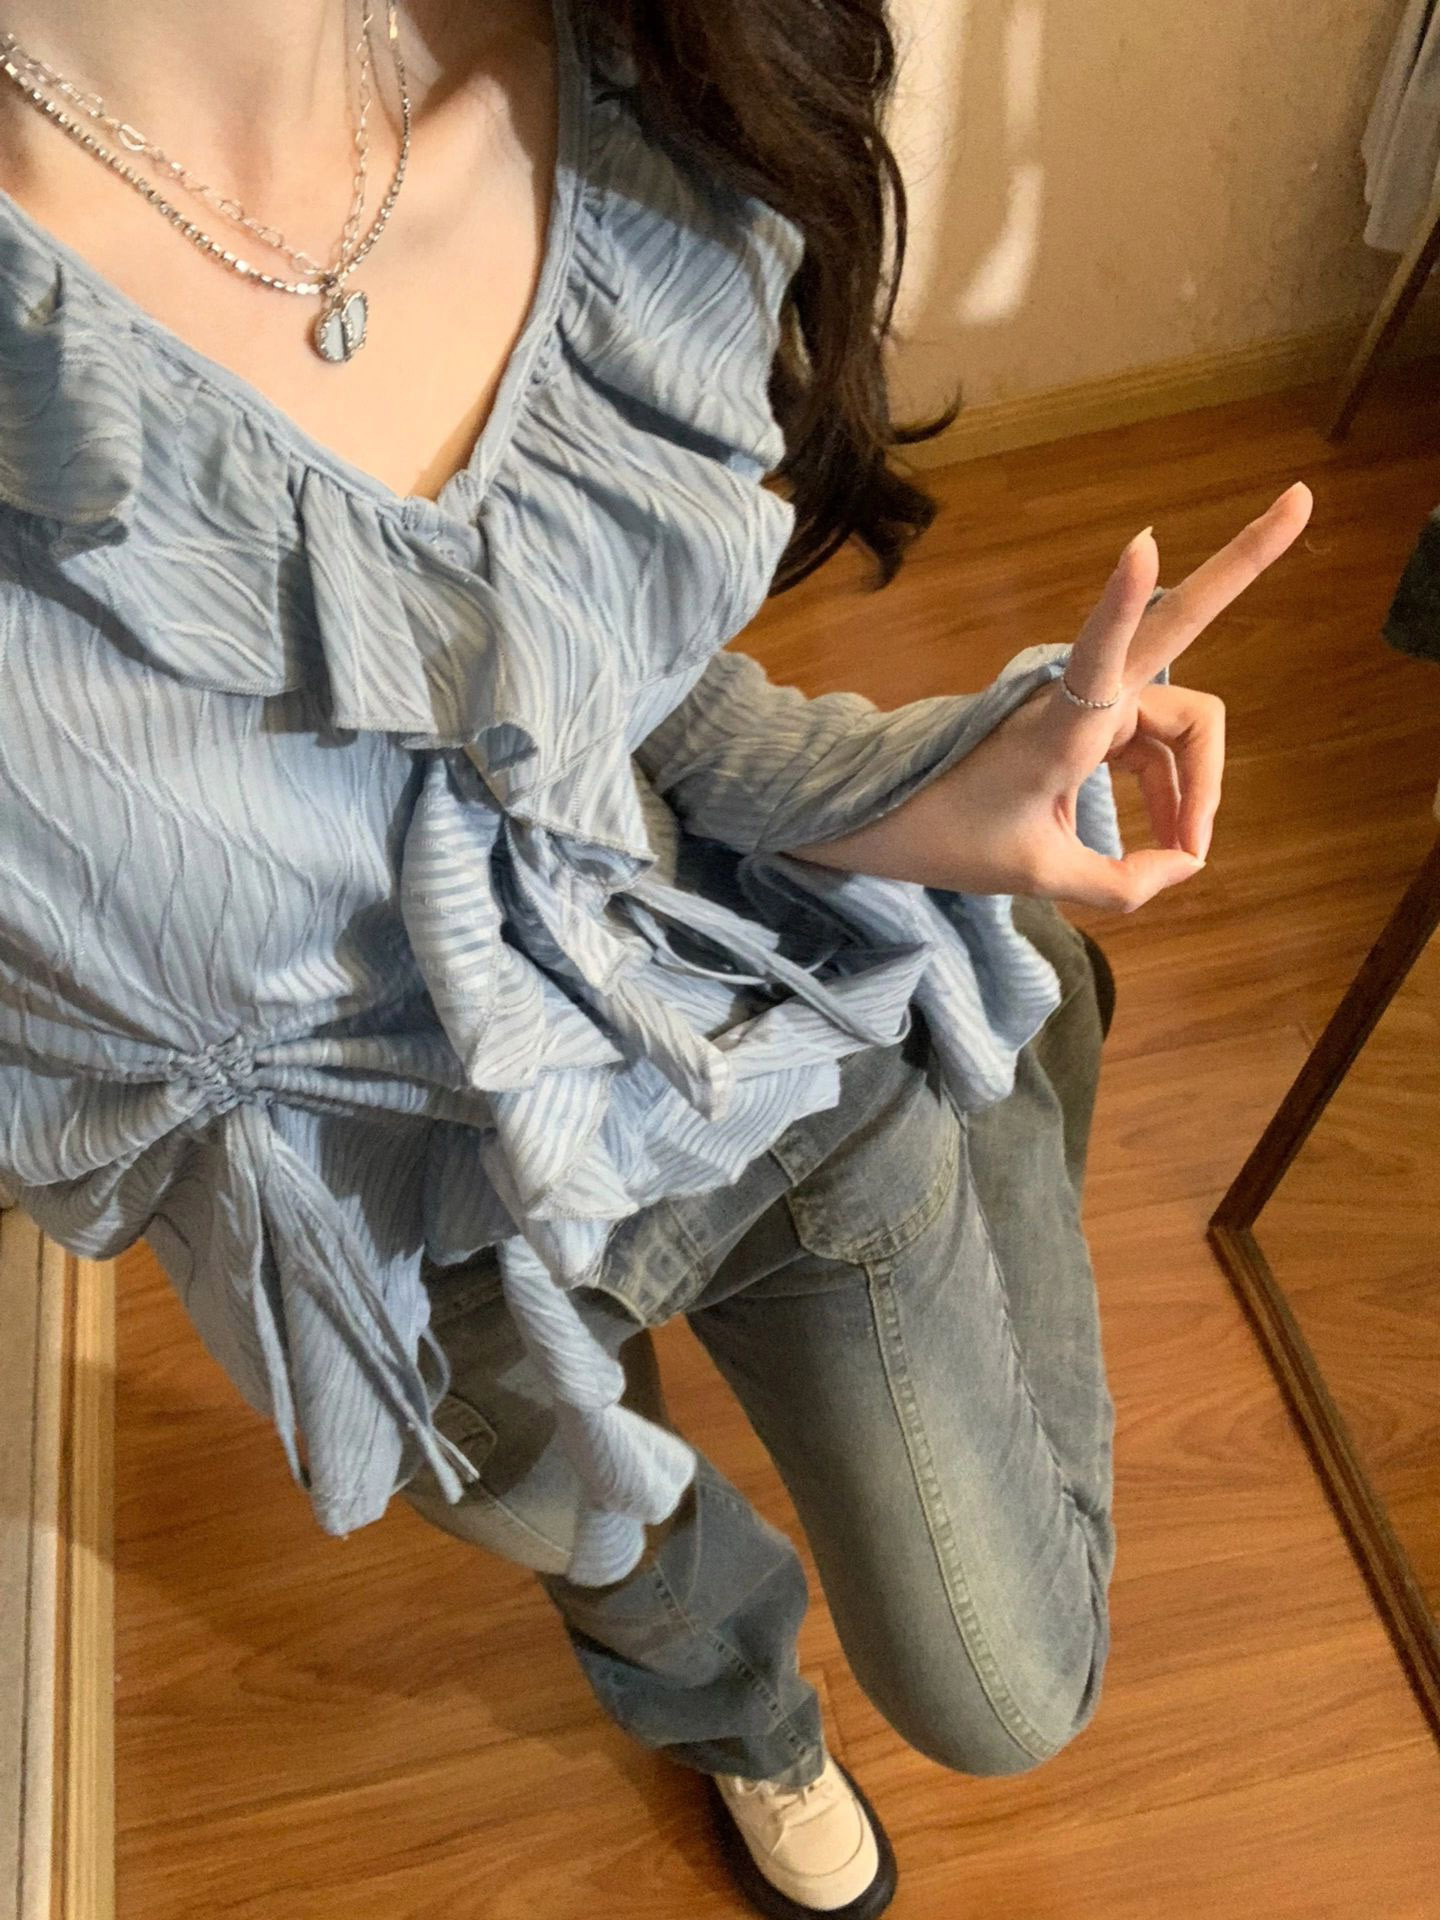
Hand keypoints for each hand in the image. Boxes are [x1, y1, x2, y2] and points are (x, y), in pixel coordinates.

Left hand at [787, 481, 1312, 912]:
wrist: (891, 819)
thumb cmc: (950, 837)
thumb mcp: (1036, 876)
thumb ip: (1120, 884)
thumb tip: (1185, 865)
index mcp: (1058, 727)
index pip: (1099, 656)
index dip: (1120, 602)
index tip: (1141, 543)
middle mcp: (1083, 699)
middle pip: (1178, 631)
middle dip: (1240, 566)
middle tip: (1300, 498)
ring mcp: (1092, 703)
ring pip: (1183, 725)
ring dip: (1196, 785)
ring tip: (1185, 851)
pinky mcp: (1092, 719)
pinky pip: (1157, 747)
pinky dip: (1171, 790)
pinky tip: (1171, 838)